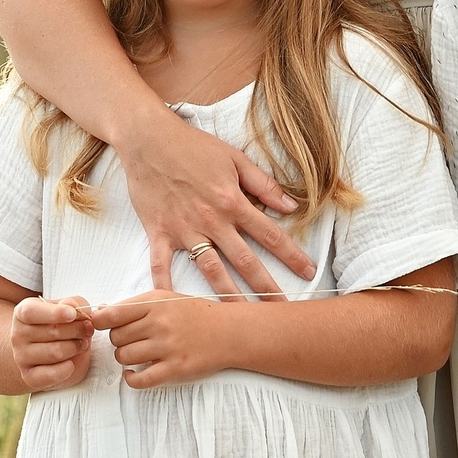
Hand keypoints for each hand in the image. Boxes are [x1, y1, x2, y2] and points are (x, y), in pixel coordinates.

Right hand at [7, 295, 94, 392]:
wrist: (47, 350)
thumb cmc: (59, 324)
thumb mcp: (66, 308)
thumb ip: (72, 303)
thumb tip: (72, 306)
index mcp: (23, 312)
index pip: (31, 312)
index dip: (54, 313)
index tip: (72, 314)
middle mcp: (17, 334)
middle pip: (52, 332)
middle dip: (77, 330)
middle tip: (88, 330)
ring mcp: (21, 357)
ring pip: (55, 353)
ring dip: (75, 348)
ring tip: (81, 344)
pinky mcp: (29, 376)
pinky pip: (51, 375)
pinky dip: (66, 369)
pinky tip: (71, 363)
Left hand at [92, 291, 236, 388]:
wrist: (230, 332)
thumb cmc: (196, 314)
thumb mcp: (167, 298)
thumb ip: (136, 305)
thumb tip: (100, 313)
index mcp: (155, 303)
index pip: (111, 314)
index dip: (98, 322)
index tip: (100, 325)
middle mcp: (159, 324)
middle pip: (115, 337)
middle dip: (118, 340)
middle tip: (132, 339)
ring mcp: (167, 347)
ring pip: (124, 357)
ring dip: (126, 358)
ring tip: (138, 354)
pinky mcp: (174, 369)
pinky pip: (139, 380)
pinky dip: (131, 380)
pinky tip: (133, 374)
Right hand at [121, 107, 311, 296]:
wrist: (147, 138)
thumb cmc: (192, 145)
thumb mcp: (234, 158)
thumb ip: (263, 184)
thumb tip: (291, 206)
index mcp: (232, 202)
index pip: (270, 234)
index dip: (292, 255)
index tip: (309, 272)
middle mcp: (211, 221)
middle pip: (245, 261)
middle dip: (266, 287)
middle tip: (282, 311)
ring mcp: (184, 230)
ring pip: (211, 270)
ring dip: (228, 296)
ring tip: (241, 319)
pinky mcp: (159, 232)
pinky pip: (162, 265)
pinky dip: (166, 287)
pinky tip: (174, 307)